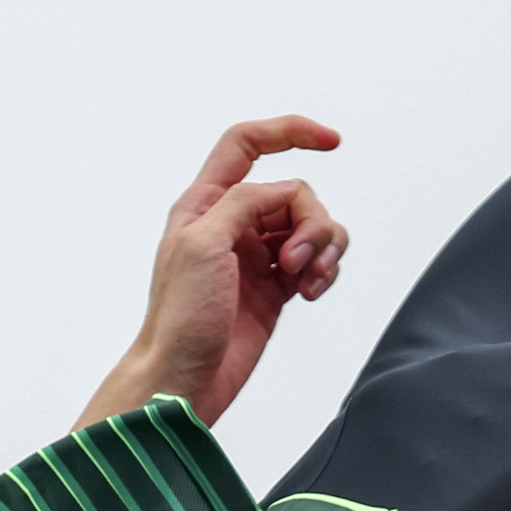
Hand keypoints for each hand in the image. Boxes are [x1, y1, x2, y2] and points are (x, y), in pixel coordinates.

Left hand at [77, 117, 349, 428]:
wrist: (185, 377)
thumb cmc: (180, 318)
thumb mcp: (203, 243)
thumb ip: (244, 203)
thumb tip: (283, 192)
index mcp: (205, 204)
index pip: (246, 145)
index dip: (289, 133)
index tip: (330, 141)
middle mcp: (232, 225)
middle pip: (293, 194)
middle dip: (311, 221)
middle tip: (298, 260)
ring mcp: (256, 256)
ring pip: (312, 228)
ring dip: (323, 248)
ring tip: (310, 280)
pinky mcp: (277, 287)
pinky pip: (316, 261)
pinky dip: (324, 271)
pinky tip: (311, 293)